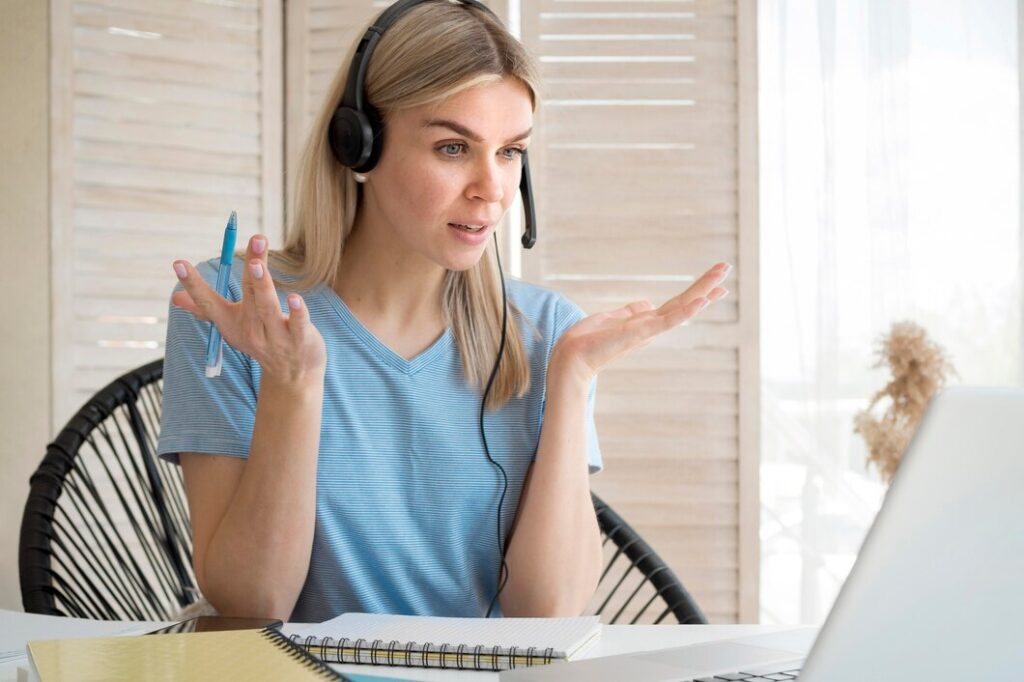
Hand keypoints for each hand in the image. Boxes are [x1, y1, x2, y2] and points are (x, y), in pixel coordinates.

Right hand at [171, 235, 326, 385]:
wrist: (291, 377)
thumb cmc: (260, 340)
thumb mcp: (232, 327)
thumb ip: (206, 309)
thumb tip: (175, 297)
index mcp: (232, 324)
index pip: (208, 303)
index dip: (193, 285)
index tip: (178, 263)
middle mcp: (252, 330)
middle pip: (249, 296)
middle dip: (249, 275)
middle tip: (249, 251)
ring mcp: (276, 337)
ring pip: (268, 308)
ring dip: (263, 286)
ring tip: (258, 265)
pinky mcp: (300, 340)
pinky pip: (298, 324)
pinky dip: (296, 312)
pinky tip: (294, 298)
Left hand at [550, 262, 731, 384]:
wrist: (571, 359)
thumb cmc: (587, 342)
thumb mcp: (611, 320)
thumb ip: (630, 312)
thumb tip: (646, 303)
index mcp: (645, 322)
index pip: (677, 304)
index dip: (696, 293)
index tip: (718, 285)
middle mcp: (651, 327)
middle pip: (684, 302)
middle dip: (706, 286)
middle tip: (727, 268)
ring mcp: (648, 331)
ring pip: (681, 308)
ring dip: (703, 293)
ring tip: (723, 280)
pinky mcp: (639, 333)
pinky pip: (667, 321)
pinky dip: (686, 312)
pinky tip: (702, 301)